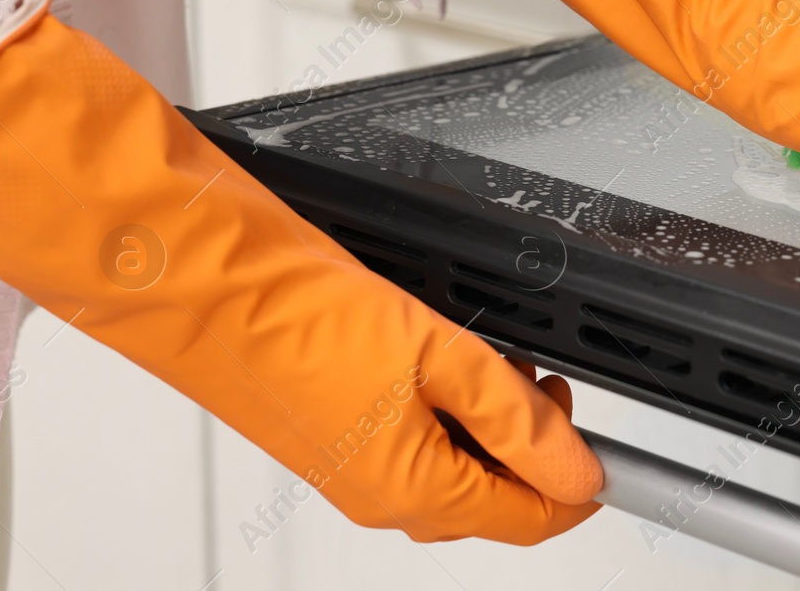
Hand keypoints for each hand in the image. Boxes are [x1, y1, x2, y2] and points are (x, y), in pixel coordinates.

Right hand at [0, 7, 601, 543]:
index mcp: (410, 491)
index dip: (580, 484)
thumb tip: (578, 469)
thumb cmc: (293, 310)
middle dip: (535, 446)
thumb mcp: (439, 352)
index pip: (530, 520)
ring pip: (451, 468)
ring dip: (488, 424)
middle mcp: (378, 495)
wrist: (194, 278)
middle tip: (548, 379)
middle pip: (492, 498)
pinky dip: (443, 408)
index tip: (606, 445)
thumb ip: (519, 415)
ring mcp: (351, 468)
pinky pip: (410, 442)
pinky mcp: (329, 432)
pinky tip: (443, 356)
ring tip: (498, 358)